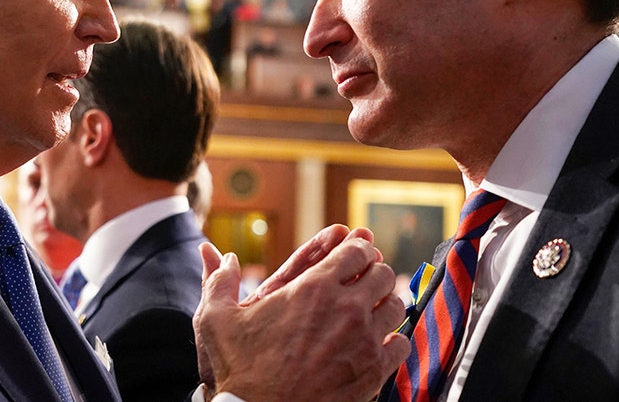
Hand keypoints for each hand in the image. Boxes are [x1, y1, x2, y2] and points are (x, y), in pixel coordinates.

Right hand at [193, 236, 408, 401]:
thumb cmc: (239, 368)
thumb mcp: (217, 319)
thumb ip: (219, 281)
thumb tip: (223, 257)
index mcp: (313, 288)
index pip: (357, 250)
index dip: (357, 248)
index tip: (354, 255)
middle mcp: (346, 309)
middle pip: (382, 274)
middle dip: (373, 273)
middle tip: (363, 282)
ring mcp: (364, 341)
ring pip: (396, 306)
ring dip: (385, 305)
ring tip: (371, 312)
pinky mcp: (374, 371)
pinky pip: (401, 343)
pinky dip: (393, 340)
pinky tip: (378, 344)